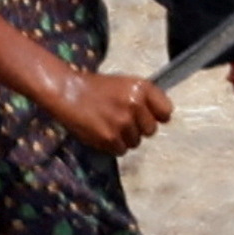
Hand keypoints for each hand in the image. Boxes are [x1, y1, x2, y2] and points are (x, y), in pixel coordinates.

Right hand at [41, 69, 170, 155]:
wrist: (67, 92)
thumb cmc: (96, 88)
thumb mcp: (125, 84)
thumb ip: (144, 98)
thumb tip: (160, 117)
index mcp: (142, 88)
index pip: (166, 112)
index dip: (156, 116)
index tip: (146, 116)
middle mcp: (135, 105)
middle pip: (151, 131)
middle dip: (138, 128)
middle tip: (121, 120)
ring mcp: (123, 123)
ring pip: (136, 142)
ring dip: (124, 138)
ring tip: (108, 125)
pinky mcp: (110, 138)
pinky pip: (121, 150)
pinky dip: (112, 146)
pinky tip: (102, 132)